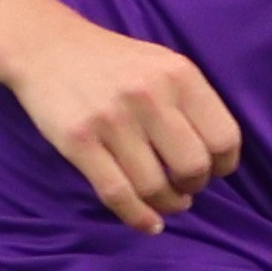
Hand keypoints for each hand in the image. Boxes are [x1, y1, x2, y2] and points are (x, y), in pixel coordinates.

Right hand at [0, 22, 242, 232]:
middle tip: (184, 186)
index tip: (213, 171)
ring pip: (155, 187)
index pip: (224, 138)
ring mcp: (112, 119)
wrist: (47, 46)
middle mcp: (149, 96)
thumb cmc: (114, 63)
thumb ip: (191, 103)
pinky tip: (149, 223)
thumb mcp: (163, 64)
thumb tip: (216, 160)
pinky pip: (118, 194)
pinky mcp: (79, 141)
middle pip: (193, 168)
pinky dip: (138, 218)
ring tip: (166, 200)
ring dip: (167, 204)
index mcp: (179, 75)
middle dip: (194, 186)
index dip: (223, 165)